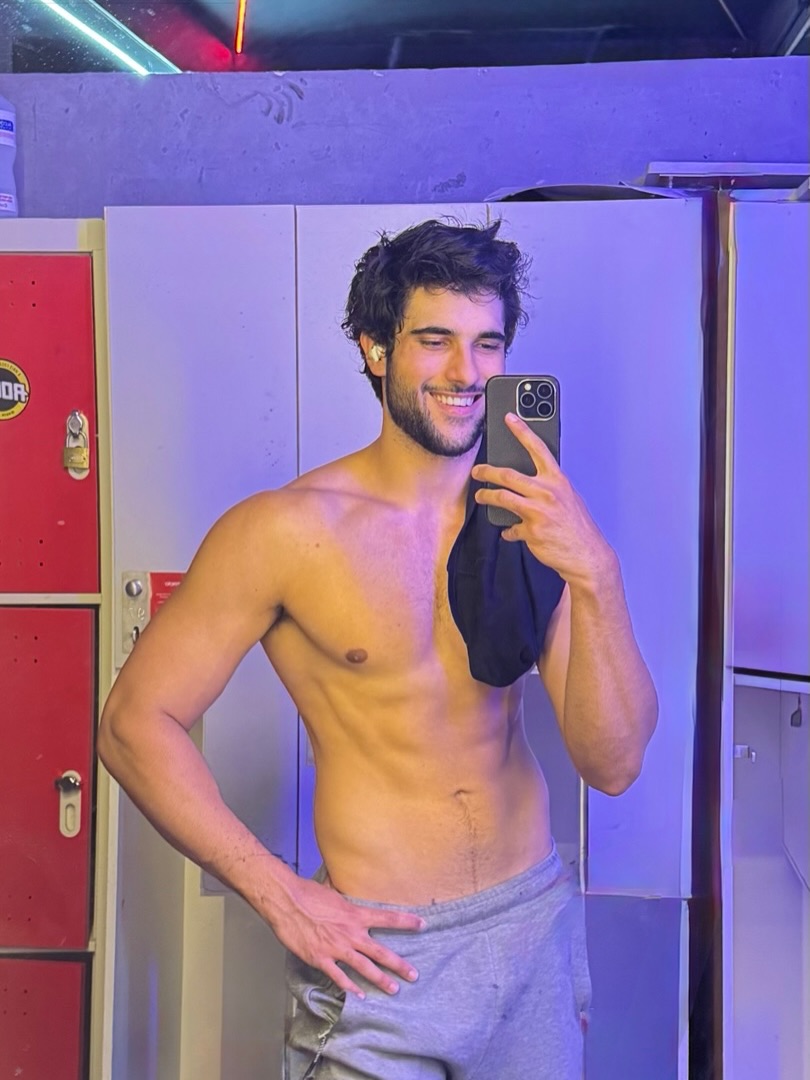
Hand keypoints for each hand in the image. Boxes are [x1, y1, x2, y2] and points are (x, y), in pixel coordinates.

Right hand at [272, 874, 425, 998]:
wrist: (287, 902)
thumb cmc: (308, 893)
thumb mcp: (333, 894)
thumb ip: (346, 902)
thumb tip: (350, 899)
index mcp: (355, 914)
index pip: (387, 918)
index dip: (406, 922)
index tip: (422, 925)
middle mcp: (350, 933)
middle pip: (380, 951)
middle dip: (399, 964)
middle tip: (414, 975)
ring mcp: (336, 948)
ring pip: (364, 967)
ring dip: (381, 979)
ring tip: (394, 989)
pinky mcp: (321, 959)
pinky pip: (339, 977)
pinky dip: (350, 987)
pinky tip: (360, 995)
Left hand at [471, 412, 615, 586]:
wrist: (586, 555)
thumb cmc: (578, 527)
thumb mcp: (568, 498)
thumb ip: (548, 488)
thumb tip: (527, 484)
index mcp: (558, 481)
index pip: (538, 449)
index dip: (522, 431)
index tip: (509, 418)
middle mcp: (547, 493)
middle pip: (508, 475)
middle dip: (487, 471)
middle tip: (477, 471)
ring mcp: (538, 512)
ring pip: (502, 497)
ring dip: (486, 496)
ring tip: (481, 496)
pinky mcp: (531, 531)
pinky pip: (510, 528)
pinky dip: (508, 530)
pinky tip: (510, 531)